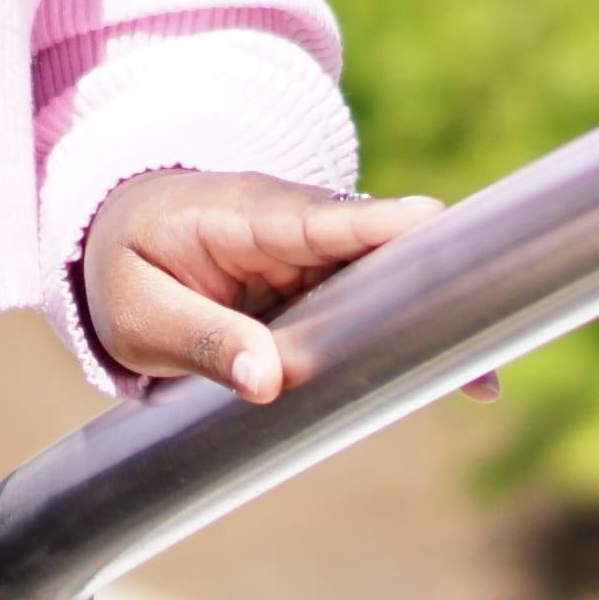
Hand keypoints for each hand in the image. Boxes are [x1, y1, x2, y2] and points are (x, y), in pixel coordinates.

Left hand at [81, 171, 443, 403]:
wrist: (118, 233)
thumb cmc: (125, 268)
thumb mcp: (139, 314)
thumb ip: (202, 342)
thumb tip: (268, 383)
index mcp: (240, 215)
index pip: (316, 218)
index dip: (374, 224)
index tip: (431, 224)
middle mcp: (292, 224)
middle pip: (372, 250)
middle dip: (427, 287)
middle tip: (479, 338)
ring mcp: (312, 252)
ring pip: (381, 281)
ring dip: (425, 322)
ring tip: (478, 378)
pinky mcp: (321, 282)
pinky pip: (369, 303)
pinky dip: (402, 337)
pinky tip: (451, 379)